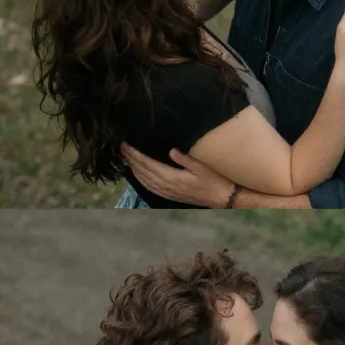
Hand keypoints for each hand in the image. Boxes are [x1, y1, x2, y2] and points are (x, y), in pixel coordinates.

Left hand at [121, 144, 235, 206]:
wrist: (223, 198)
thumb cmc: (215, 180)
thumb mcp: (202, 167)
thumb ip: (185, 159)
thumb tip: (171, 150)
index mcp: (172, 177)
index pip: (148, 164)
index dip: (135, 155)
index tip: (125, 145)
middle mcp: (167, 186)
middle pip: (143, 172)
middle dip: (131, 160)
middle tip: (122, 148)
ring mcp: (168, 192)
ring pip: (145, 180)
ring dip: (134, 170)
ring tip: (127, 159)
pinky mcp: (171, 196)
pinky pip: (151, 188)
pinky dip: (142, 181)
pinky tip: (138, 176)